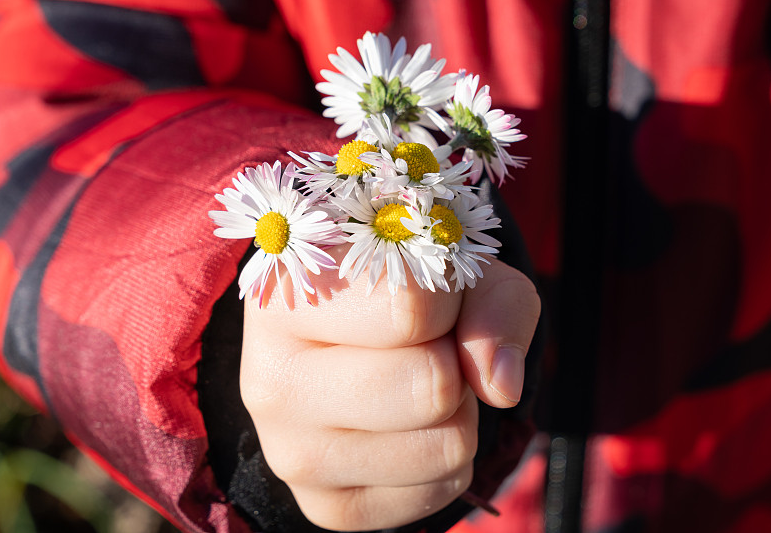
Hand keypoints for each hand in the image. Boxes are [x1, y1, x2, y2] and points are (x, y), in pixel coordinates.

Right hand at [239, 245, 539, 530]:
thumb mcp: (456, 265)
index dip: (448, 298)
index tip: (425, 290)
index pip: (412, 309)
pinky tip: (405, 425)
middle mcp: (270, 378)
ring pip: (444, 447)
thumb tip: (500, 386)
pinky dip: (445, 460)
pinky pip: (436, 493)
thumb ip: (491, 303)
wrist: (349, 339)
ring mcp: (290, 452)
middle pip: (430, 386)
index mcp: (287, 296)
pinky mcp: (322, 505)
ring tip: (415, 382)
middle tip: (428, 346)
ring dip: (455, 413)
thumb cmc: (403, 289)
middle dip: (455, 363)